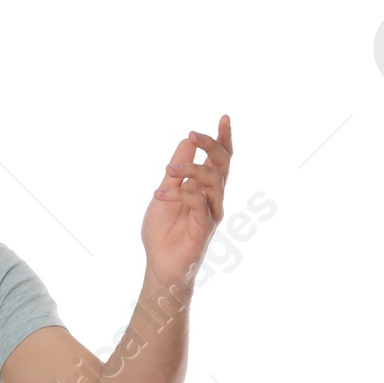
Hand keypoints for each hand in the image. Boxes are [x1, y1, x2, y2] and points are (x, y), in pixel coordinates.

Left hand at [140, 116, 230, 289]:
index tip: (225, 117)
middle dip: (211, 145)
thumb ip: (178, 169)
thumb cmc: (162, 232)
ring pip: (213, 179)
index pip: (220, 159)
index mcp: (204, 188)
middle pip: (223, 164)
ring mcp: (212, 212)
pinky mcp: (206, 227)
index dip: (224, 139)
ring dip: (190, 168)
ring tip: (168, 169)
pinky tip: (160, 193)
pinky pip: (198, 201)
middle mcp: (213, 198)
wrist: (158, 265)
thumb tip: (187, 140)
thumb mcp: (165, 191)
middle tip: (193, 134)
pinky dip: (179, 193)